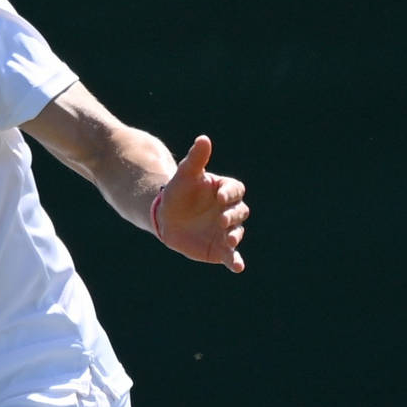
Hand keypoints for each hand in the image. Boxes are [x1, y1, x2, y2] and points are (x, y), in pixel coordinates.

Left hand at [154, 135, 248, 272]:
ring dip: (234, 237)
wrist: (166, 217)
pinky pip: (232, 256)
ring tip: (228, 241)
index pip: (235, 190)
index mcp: (225, 191)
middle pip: (240, 212)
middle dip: (232, 216)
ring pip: (237, 233)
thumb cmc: (177, 192)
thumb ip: (196, 159)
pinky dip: (236, 262)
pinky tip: (238, 267)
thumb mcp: (184, 175)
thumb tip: (203, 139)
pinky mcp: (221, 248)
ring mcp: (227, 230)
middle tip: (221, 220)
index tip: (219, 196)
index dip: (230, 193)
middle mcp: (230, 211)